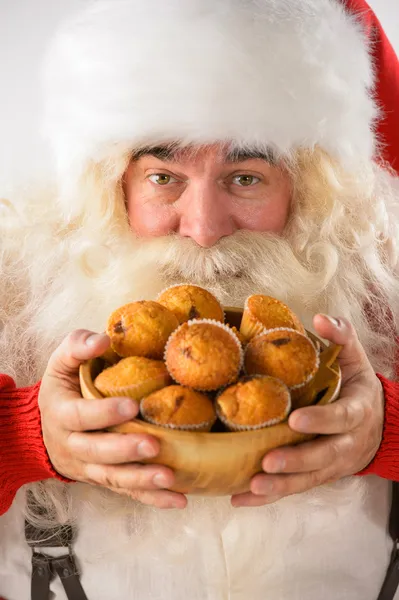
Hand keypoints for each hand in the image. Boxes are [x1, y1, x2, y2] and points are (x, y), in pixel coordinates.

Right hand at [38, 329, 186, 508]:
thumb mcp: (61, 364)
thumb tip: (103, 339)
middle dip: (126, 450)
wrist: (46, 428)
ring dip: (142, 480)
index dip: (104, 413)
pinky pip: (127, 491)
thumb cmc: (63, 389)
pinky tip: (178, 499)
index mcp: (63, 414)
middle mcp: (73, 446)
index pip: (81, 416)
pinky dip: (152, 498)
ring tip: (170, 478)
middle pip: (98, 453)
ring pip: (113, 478)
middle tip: (154, 445)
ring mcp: (89, 467)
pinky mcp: (105, 479)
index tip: (131, 406)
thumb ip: (78, 346)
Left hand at [231, 315, 383, 507]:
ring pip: (307, 478)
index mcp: (356, 412)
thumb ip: (341, 336)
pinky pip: (293, 488)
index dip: (321, 420)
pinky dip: (268, 496)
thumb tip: (319, 318)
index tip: (296, 420)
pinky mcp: (316, 475)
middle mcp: (345, 443)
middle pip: (323, 457)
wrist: (378, 426)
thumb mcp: (356, 359)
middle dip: (296, 461)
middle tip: (268, 461)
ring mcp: (331, 464)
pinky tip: (241, 498)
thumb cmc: (358, 388)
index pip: (341, 418)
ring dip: (280, 485)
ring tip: (253, 484)